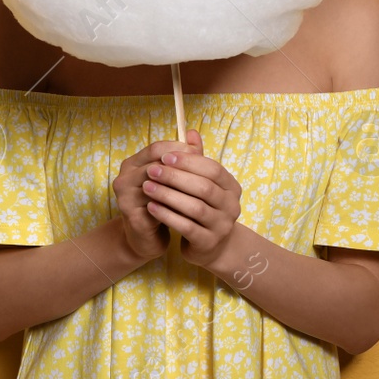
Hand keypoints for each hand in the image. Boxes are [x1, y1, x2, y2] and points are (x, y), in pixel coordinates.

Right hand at [112, 139, 193, 260]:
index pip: (155, 148)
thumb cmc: (161, 204)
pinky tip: (192, 206)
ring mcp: (125, 197)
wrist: (146, 238)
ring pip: (157, 185)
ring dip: (180, 186)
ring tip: (202, 189)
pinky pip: (157, 207)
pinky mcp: (132, 216)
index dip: (178, 149)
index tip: (199, 153)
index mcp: (133, 164)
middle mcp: (124, 177)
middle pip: (155, 164)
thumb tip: (194, 134)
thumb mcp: (171, 179)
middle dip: (181, 167)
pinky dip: (175, 205)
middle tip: (204, 172)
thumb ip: (182, 157)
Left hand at [143, 130, 243, 269]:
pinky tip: (151, 207)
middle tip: (152, 170)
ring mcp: (222, 226)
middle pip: (204, 187)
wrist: (208, 246)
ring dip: (168, 196)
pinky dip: (167, 216)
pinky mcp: (208, 243)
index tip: (165, 156)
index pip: (213, 169)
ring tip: (146, 188)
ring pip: (195, 207)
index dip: (188, 161)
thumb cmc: (203, 207)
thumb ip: (197, 159)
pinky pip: (186, 227)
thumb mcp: (201, 182)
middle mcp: (232, 206)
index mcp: (231, 187)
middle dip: (175, 177)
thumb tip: (189, 131)